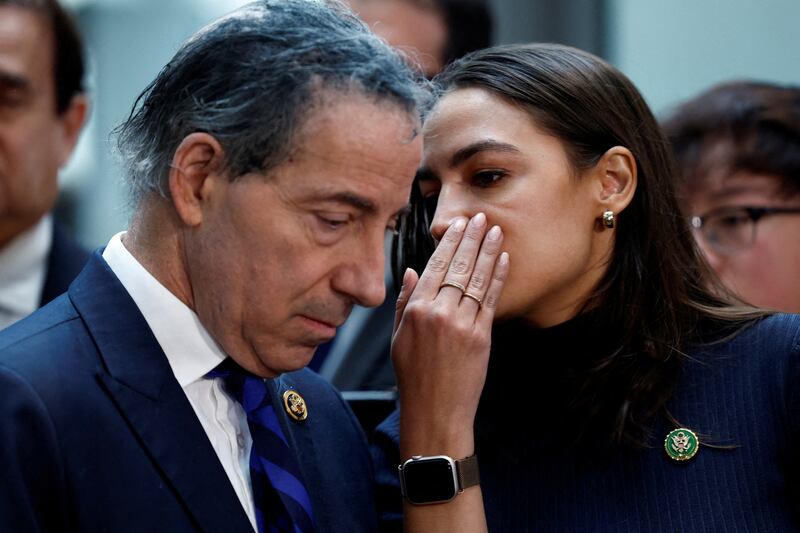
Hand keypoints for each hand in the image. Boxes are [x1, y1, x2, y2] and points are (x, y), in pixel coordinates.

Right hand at [392, 212, 508, 457]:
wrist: (435, 410)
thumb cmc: (413, 377)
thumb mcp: (397, 338)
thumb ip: (404, 301)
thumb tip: (410, 270)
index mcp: (416, 310)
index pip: (434, 267)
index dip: (448, 244)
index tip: (457, 226)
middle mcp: (438, 312)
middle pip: (458, 267)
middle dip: (471, 239)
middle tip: (480, 218)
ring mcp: (462, 324)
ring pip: (477, 279)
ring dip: (488, 252)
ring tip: (495, 231)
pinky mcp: (482, 336)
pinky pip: (492, 299)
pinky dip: (499, 277)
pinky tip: (503, 260)